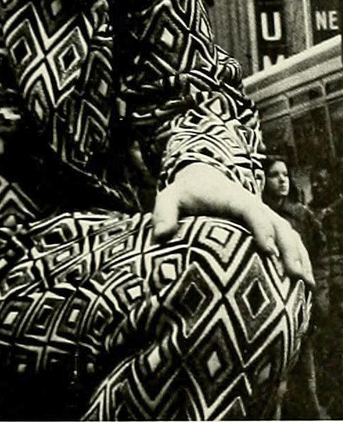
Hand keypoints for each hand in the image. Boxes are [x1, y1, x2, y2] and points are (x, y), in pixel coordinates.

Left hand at [152, 163, 313, 285]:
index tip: (267, 251)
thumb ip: (164, 213)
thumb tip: (160, 236)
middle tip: (293, 277)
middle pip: (278, 225)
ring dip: (299, 257)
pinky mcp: (267, 228)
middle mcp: (254, 207)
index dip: (260, 228)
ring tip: (305, 286)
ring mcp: (264, 217)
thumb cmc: (185, 194)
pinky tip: (305, 285)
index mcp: (232, 199)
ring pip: (288, 234)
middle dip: (288, 249)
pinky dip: (300, 258)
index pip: (251, 210)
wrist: (202, 179)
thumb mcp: (169, 198)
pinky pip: (289, 241)